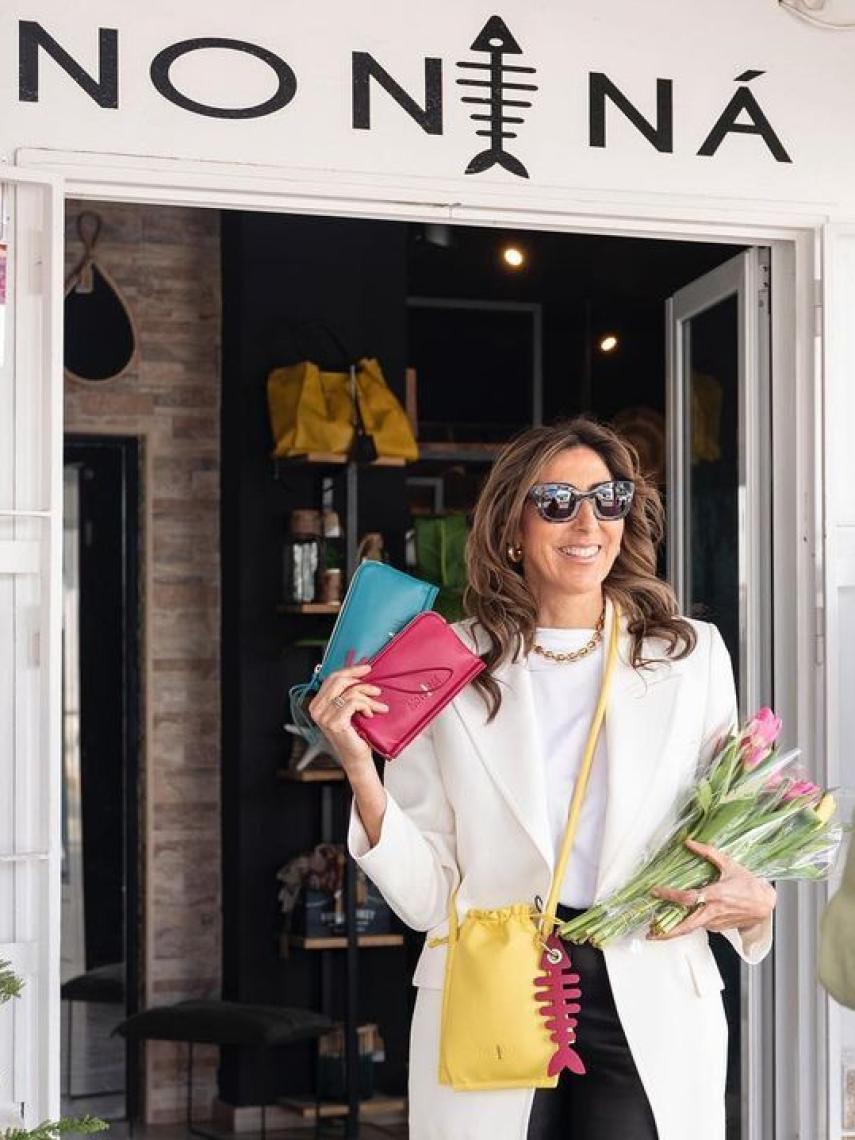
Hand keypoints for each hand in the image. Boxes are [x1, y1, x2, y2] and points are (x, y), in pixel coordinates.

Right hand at [307, 664, 388, 770]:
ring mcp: (324, 717)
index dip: (350, 670)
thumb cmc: (355, 735)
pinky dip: (366, 706)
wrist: (357, 757)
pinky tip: (370, 714)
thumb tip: (360, 673)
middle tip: (375, 689)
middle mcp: (317, 709)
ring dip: (368, 697)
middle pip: (339, 681)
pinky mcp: (335, 723)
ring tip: (378, 706)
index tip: (365, 668)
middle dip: (360, 681)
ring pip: (350, 692)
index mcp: (317, 704)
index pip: (331, 678)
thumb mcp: (349, 710)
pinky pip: (354, 702)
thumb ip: (347, 693)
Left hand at [649, 839, 776, 940]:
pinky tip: (678, 919)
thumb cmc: (749, 884)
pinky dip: (687, 923)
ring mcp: (715, 922)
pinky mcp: (717, 927)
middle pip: (686, 926)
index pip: (688, 898)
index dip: (670, 895)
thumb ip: (708, 852)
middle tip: (650, 934)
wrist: (765, 905)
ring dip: (673, 930)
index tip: (656, 891)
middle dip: (667, 932)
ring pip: (691, 928)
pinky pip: (699, 925)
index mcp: (715, 895)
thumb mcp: (729, 864)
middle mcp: (713, 911)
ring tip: (656, 928)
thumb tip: (689, 842)